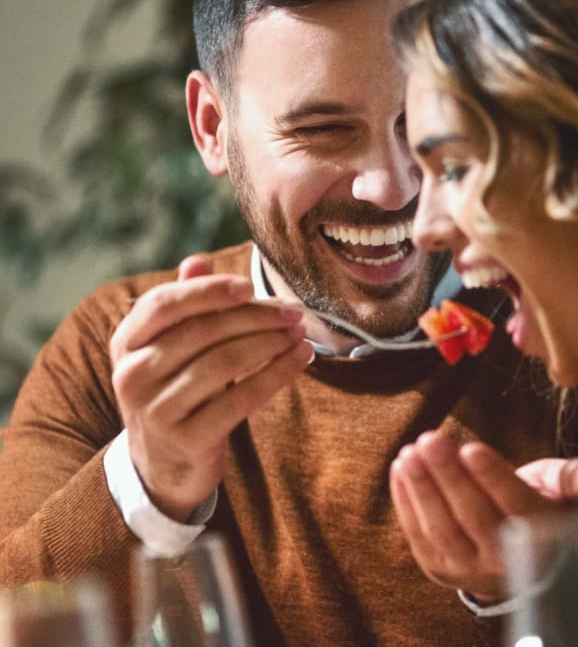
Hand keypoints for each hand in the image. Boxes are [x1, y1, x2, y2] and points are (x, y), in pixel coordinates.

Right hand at [110, 255, 313, 520]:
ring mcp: (156, 410)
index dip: (209, 290)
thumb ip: (184, 305)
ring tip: (301, 334)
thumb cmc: (175, 391)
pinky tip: (300, 359)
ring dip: (271, 343)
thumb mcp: (169, 348)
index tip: (250, 286)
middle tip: (293, 313)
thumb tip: (199, 261)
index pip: (164, 303)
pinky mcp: (188, 438)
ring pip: (224, 362)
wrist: (162, 466)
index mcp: (126, 342)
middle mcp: (132, 374)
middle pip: (203, 331)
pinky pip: (242, 398)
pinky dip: (277, 374)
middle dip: (256, 317)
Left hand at [389, 430, 577, 601]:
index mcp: (540, 535)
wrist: (519, 560)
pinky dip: (407, 502)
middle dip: (449, 476)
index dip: (492, 478)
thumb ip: (573, 478)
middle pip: (474, 516)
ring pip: (442, 529)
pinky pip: (419, 536)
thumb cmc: (540, 508)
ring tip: (412, 452)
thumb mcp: (561, 490)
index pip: (515, 506)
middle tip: (432, 439)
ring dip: (423, 489)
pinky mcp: (440, 569)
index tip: (471, 447)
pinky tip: (401, 468)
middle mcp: (505, 560)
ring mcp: (469, 569)